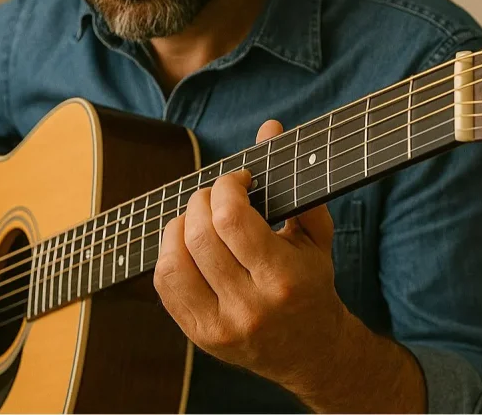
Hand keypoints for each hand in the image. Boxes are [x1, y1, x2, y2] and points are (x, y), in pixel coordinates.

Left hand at [153, 120, 347, 393]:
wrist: (311, 352)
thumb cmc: (312, 284)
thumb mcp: (315, 235)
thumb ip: (294, 179)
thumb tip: (269, 128)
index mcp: (283, 279)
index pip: (233, 220)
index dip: (227, 186)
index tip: (238, 178)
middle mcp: (249, 306)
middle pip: (201, 236)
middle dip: (202, 200)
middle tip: (216, 195)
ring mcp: (220, 326)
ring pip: (175, 261)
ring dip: (180, 226)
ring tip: (199, 217)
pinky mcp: (199, 336)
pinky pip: (166, 286)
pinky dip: (170, 255)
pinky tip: (187, 245)